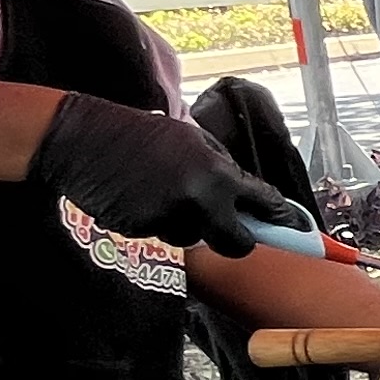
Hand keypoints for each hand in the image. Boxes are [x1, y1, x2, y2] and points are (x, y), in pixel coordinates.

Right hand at [29, 93, 288, 255]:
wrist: (83, 139)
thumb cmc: (141, 135)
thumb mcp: (192, 140)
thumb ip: (221, 169)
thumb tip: (243, 195)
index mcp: (216, 174)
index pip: (263, 203)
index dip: (282, 218)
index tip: (295, 228)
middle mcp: (197, 202)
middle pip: (237, 244)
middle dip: (239, 240)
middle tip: (236, 232)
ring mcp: (168, 219)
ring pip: (193, 237)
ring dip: (187, 224)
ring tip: (163, 191)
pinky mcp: (141, 231)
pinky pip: (160, 233)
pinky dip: (155, 221)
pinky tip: (139, 196)